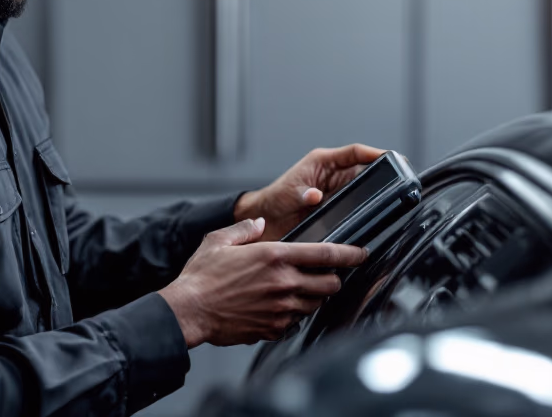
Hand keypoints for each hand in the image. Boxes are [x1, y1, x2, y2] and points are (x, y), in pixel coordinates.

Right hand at [157, 217, 366, 347]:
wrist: (189, 310)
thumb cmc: (201, 277)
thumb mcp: (219, 240)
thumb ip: (244, 228)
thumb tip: (260, 223)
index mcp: (275, 256)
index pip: (326, 254)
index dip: (350, 254)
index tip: (361, 252)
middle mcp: (284, 283)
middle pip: (330, 283)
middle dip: (333, 278)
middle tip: (326, 274)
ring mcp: (281, 309)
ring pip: (316, 304)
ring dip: (314, 297)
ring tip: (298, 290)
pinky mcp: (274, 328)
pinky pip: (296, 322)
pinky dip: (294, 314)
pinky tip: (279, 307)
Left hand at [234, 144, 386, 241]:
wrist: (266, 220)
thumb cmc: (274, 200)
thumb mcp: (287, 194)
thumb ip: (301, 194)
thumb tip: (314, 195)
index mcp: (323, 163)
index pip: (355, 152)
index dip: (374, 152)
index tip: (392, 156)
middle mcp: (333, 175)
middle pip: (366, 170)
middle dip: (383, 173)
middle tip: (403, 178)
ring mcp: (338, 192)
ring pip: (365, 188)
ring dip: (377, 192)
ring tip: (396, 197)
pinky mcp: (338, 208)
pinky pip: (359, 205)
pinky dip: (368, 209)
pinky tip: (377, 216)